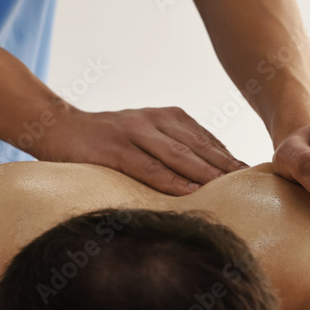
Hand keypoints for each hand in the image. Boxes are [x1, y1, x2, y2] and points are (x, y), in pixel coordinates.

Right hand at [26, 105, 248, 195]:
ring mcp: (135, 133)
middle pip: (200, 148)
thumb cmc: (106, 139)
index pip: (208, 140)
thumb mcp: (145, 134)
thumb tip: (208, 175)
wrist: (55, 125)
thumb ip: (174, 147)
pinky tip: (191, 193)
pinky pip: (150, 167)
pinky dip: (172, 181)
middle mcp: (155, 120)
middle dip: (228, 168)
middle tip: (252, 187)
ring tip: (231, 192)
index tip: (254, 177)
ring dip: (207, 175)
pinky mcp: (115, 149)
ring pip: (180, 157)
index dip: (231, 159)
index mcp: (168, 116)